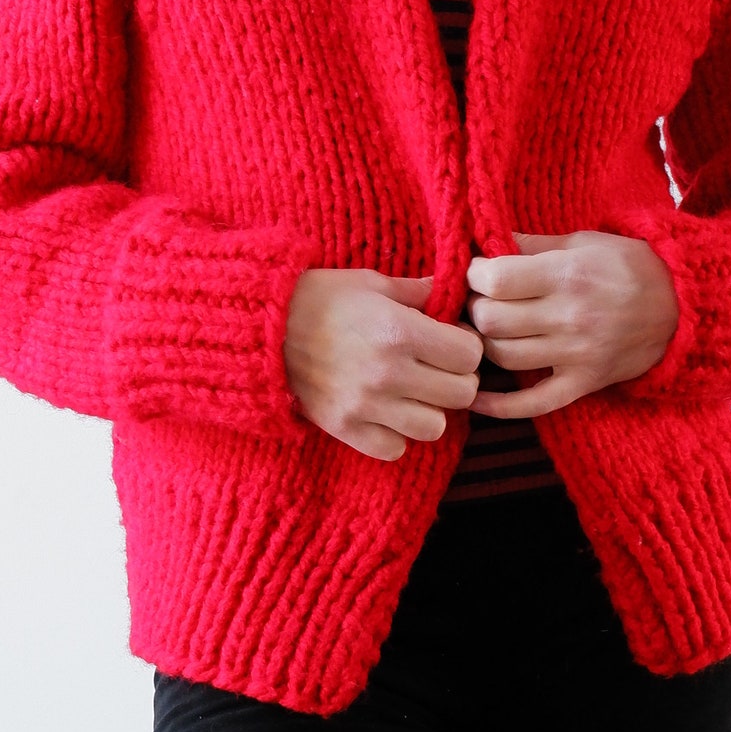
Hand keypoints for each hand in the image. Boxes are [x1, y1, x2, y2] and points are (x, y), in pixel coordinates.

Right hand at [283, 269, 482, 460]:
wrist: (261, 327)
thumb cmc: (320, 297)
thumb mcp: (372, 283)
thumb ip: (420, 291)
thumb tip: (458, 291)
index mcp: (399, 331)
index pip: (469, 355)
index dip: (466, 347)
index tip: (453, 341)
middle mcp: (388, 372)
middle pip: (461, 394)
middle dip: (456, 378)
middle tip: (438, 367)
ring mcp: (366, 405)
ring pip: (434, 427)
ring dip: (430, 410)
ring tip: (413, 391)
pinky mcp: (344, 428)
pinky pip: (395, 448)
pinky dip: (396, 435)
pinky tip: (386, 412)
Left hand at [462, 230, 678, 417]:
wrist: (682, 306)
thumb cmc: (628, 266)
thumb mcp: (583, 242)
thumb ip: (533, 244)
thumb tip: (485, 240)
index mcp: (568, 275)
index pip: (495, 280)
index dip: (475, 275)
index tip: (478, 272)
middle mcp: (570, 317)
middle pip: (492, 320)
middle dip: (476, 307)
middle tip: (481, 299)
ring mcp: (576, 355)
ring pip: (503, 357)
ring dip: (485, 343)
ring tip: (490, 329)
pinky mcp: (583, 383)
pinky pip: (532, 404)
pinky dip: (498, 406)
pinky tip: (476, 397)